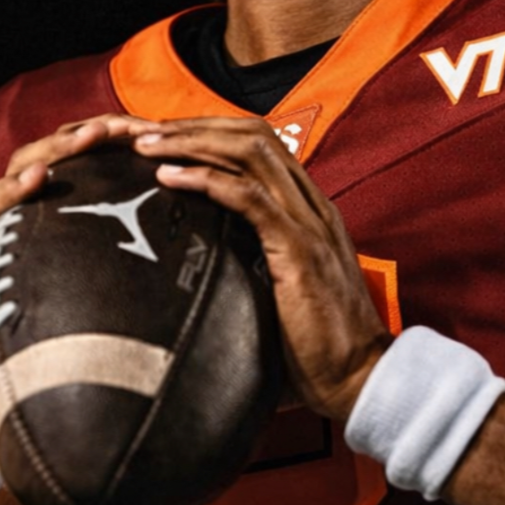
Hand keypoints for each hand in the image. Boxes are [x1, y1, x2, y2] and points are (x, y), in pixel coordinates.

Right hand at [0, 114, 144, 407]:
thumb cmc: (42, 301)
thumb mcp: (80, 262)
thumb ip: (114, 235)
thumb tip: (182, 215)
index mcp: (38, 204)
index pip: (66, 154)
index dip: (101, 134)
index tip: (143, 127)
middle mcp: (4, 217)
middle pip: (26, 164)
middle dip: (62, 145)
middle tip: (99, 132)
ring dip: (11, 188)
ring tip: (39, 175)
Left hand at [129, 116, 392, 423]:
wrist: (359, 378)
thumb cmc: (317, 345)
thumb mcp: (280, 288)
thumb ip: (253, 261)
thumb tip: (202, 262)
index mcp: (309, 210)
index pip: (259, 145)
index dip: (209, 133)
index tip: (164, 140)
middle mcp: (311, 205)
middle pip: (252, 136)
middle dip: (195, 126)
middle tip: (145, 132)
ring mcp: (308, 223)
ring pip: (250, 153)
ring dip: (193, 143)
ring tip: (148, 146)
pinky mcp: (299, 248)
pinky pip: (249, 197)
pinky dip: (205, 179)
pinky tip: (169, 177)